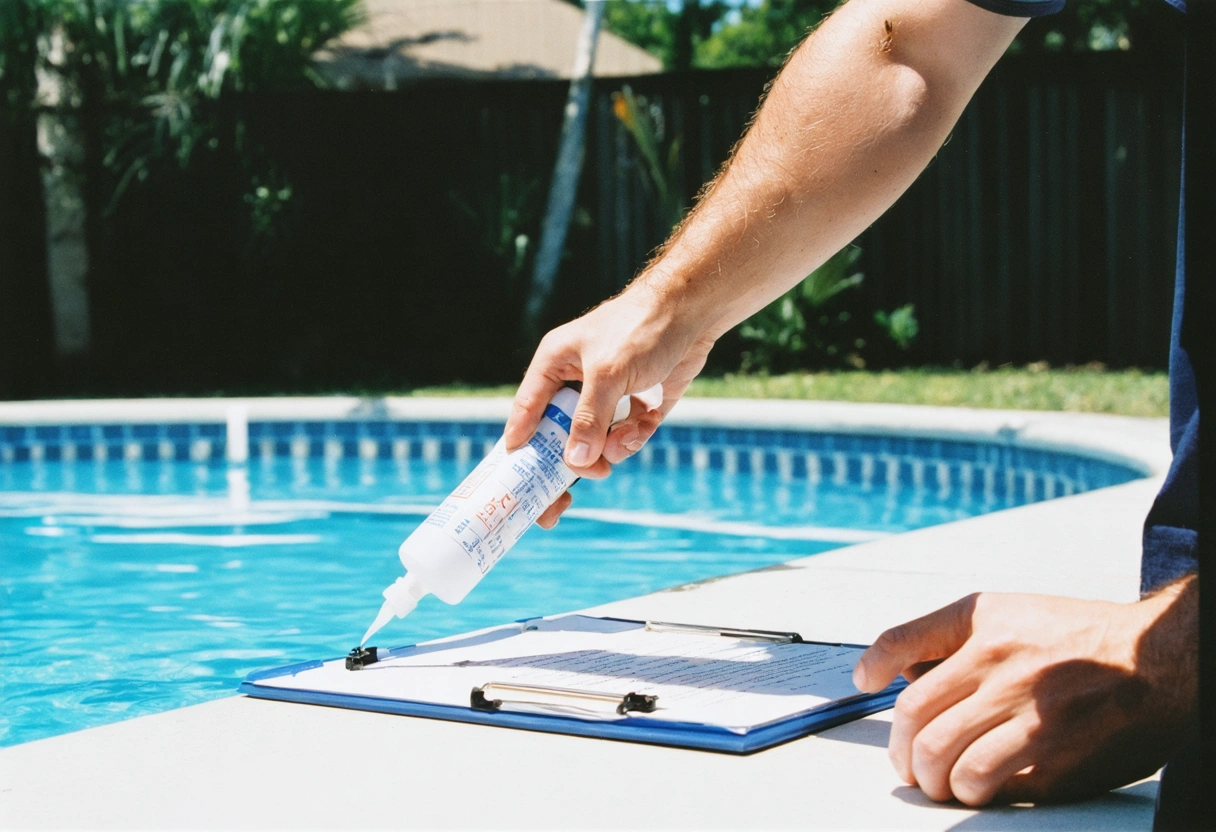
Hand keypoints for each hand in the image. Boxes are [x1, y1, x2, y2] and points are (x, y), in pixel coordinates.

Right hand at [505, 288, 714, 529]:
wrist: (694, 313)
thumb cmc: (641, 329)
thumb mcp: (609, 373)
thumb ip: (589, 418)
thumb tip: (574, 461)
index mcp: (554, 365)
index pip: (526, 411)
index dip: (520, 445)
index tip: (513, 482)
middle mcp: (575, 382)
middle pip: (559, 436)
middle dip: (567, 465)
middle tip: (560, 505)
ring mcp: (607, 397)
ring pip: (596, 443)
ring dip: (611, 449)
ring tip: (627, 439)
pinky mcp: (635, 407)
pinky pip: (625, 439)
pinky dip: (635, 438)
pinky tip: (648, 422)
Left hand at [853, 579, 1197, 805]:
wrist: (1156, 660)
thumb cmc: (1076, 636)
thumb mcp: (1006, 612)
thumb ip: (949, 637)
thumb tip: (899, 672)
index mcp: (986, 627)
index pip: (904, 644)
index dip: (872, 665)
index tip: (864, 683)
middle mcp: (1002, 667)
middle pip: (917, 721)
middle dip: (903, 752)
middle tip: (909, 763)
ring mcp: (1029, 716)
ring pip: (948, 762)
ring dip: (934, 781)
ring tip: (942, 782)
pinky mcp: (1055, 761)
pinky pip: (992, 786)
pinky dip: (976, 793)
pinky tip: (982, 786)